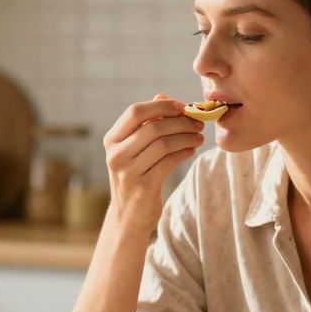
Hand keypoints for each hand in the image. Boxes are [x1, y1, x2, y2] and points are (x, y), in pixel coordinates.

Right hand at [102, 94, 204, 234]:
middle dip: (180, 122)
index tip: (183, 106)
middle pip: (152, 127)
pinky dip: (184, 152)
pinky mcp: (143, 187)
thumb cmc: (135, 176)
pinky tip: (192, 149)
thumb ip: (146, 123)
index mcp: (112, 140)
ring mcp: (127, 172)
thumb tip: (162, 96)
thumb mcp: (134, 149)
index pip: (135, 112)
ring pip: (163, 144)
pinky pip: (169, 162)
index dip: (161, 105)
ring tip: (198, 136)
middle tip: (198, 122)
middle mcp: (116, 154)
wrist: (128, 216)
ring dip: (186, 137)